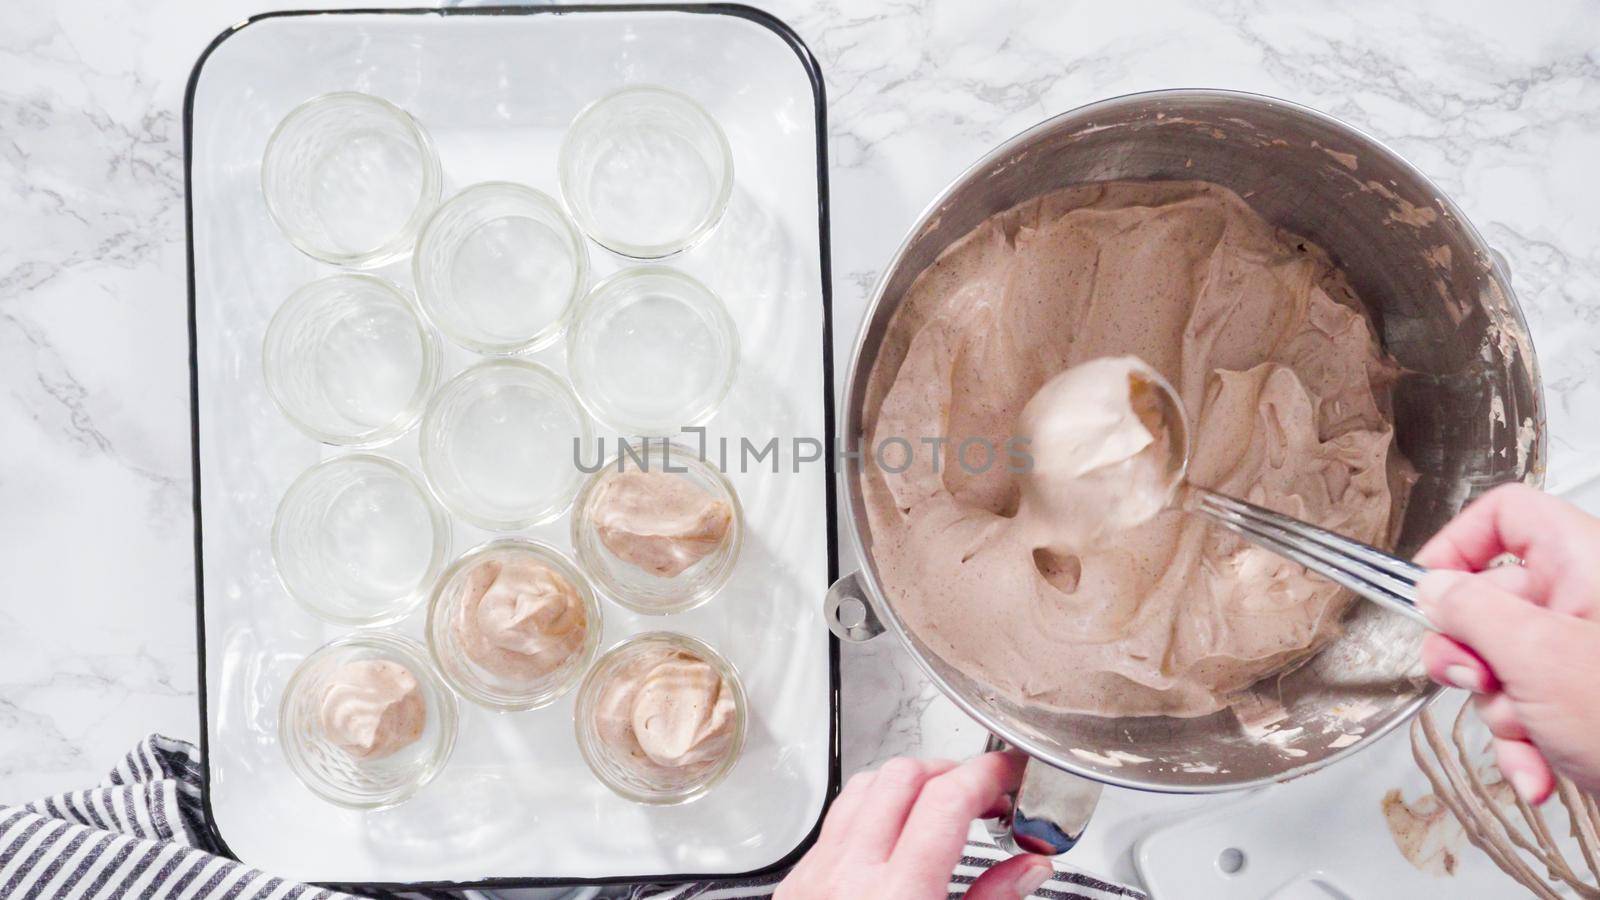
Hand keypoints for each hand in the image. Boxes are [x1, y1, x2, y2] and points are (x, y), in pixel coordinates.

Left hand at [776, 752, 1053, 898]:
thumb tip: (1028, 868)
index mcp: (898, 897)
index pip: (946, 800)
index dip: (987, 775)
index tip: (1009, 775)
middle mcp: (850, 876)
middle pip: (903, 777)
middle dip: (950, 771)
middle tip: (984, 794)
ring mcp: (816, 876)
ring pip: (862, 787)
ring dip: (907, 784)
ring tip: (942, 807)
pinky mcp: (796, 885)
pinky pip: (836, 822)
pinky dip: (870, 810)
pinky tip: (893, 835)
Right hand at [1414, 483, 1599, 803]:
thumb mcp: (1535, 657)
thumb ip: (1470, 611)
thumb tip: (1434, 589)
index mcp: (1585, 564)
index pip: (1507, 516)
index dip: (1458, 543)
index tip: (1429, 591)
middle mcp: (1586, 601)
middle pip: (1492, 600)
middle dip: (1472, 654)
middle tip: (1475, 679)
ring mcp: (1586, 653)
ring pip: (1504, 663)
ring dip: (1500, 711)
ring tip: (1528, 734)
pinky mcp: (1586, 699)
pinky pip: (1530, 704)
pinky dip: (1524, 740)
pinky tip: (1539, 768)